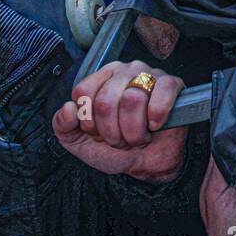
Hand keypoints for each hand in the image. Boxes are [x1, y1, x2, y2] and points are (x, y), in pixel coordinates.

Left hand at [52, 59, 187, 183]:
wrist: (146, 163)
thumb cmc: (115, 148)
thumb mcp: (79, 141)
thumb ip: (63, 125)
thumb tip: (69, 108)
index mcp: (100, 78)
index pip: (83, 92)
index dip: (89, 121)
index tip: (98, 132)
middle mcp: (123, 71)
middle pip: (106, 101)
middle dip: (112, 131)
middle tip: (120, 139)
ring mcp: (149, 74)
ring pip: (133, 99)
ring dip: (134, 130)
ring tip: (138, 135)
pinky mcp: (172, 84)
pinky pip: (163, 92)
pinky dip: (157, 116)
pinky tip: (155, 125)